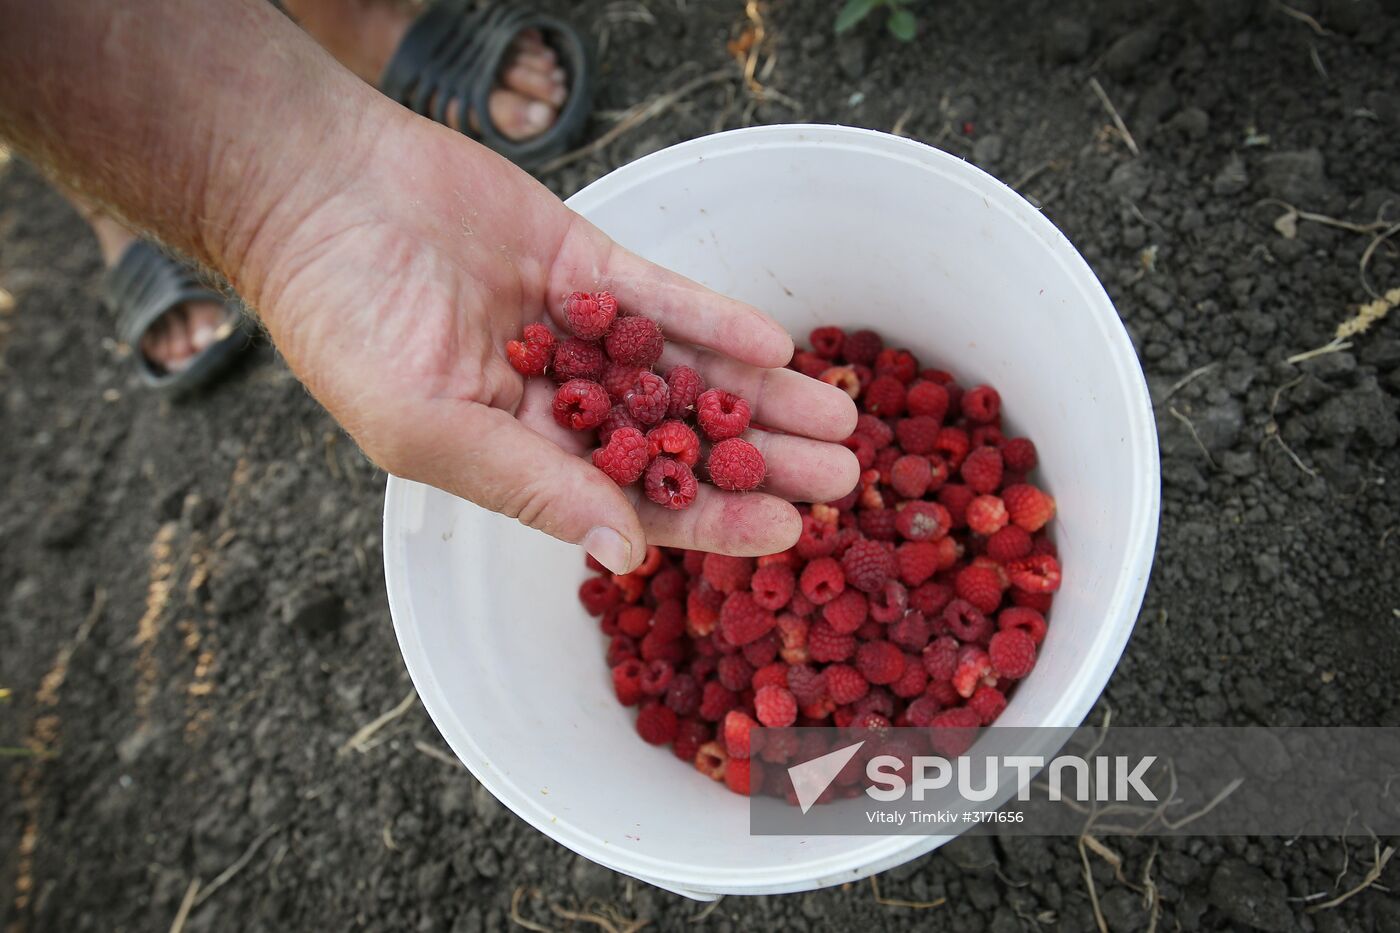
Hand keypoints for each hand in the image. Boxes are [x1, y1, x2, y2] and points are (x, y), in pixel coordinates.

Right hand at [249, 109, 859, 572]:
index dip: (710, 519)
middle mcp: (558, 400)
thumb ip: (530, 488)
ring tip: (839, 415)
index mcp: (518, 455)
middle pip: (679, 440)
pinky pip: (662, 297)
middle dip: (760, 461)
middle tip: (844, 478)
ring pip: (686, 371)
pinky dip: (714, 321)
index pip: (632, 501)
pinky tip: (775, 347)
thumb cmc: (344, 324)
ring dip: (761, 395)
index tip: (788, 533)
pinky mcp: (585, 261)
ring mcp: (577, 329)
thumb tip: (625, 556)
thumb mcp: (427, 428)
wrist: (314, 193)